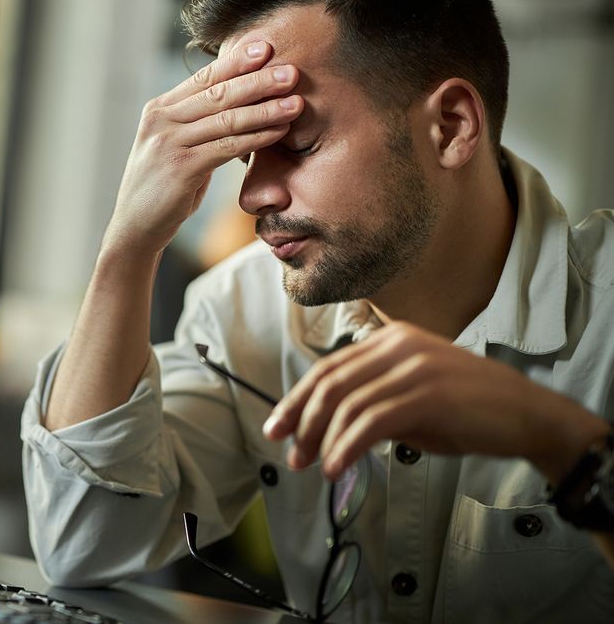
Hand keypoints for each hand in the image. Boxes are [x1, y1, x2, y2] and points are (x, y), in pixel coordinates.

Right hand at [102, 40, 302, 258]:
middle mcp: (160, 121)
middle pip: (217, 93)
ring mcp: (168, 144)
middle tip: (291, 72)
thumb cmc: (162, 188)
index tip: (266, 48)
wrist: (134, 228)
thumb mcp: (175, 148)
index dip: (236, 62)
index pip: (203, 79)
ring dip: (265, 109)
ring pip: (226, 119)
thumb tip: (237, 103)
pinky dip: (257, 137)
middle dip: (258, 81)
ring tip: (296, 102)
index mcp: (159, 110)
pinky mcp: (180, 168)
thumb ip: (197, 125)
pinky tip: (278, 131)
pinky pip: (227, 147)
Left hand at [262, 322, 607, 482]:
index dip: (298, 399)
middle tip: (290, 453)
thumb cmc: (470, 410)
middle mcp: (398, 345)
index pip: (329, 368)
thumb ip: (371, 404)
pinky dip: (347, 447)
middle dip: (302, 421)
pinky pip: (370, 422)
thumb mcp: (412, 400)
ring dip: (322, 440)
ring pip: (346, 403)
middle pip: (329, 383)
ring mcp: (413, 367)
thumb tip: (324, 431)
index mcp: (391, 339)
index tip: (278, 427)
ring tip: (314, 467)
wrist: (528, 415)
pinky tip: (336, 466)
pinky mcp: (426, 393)